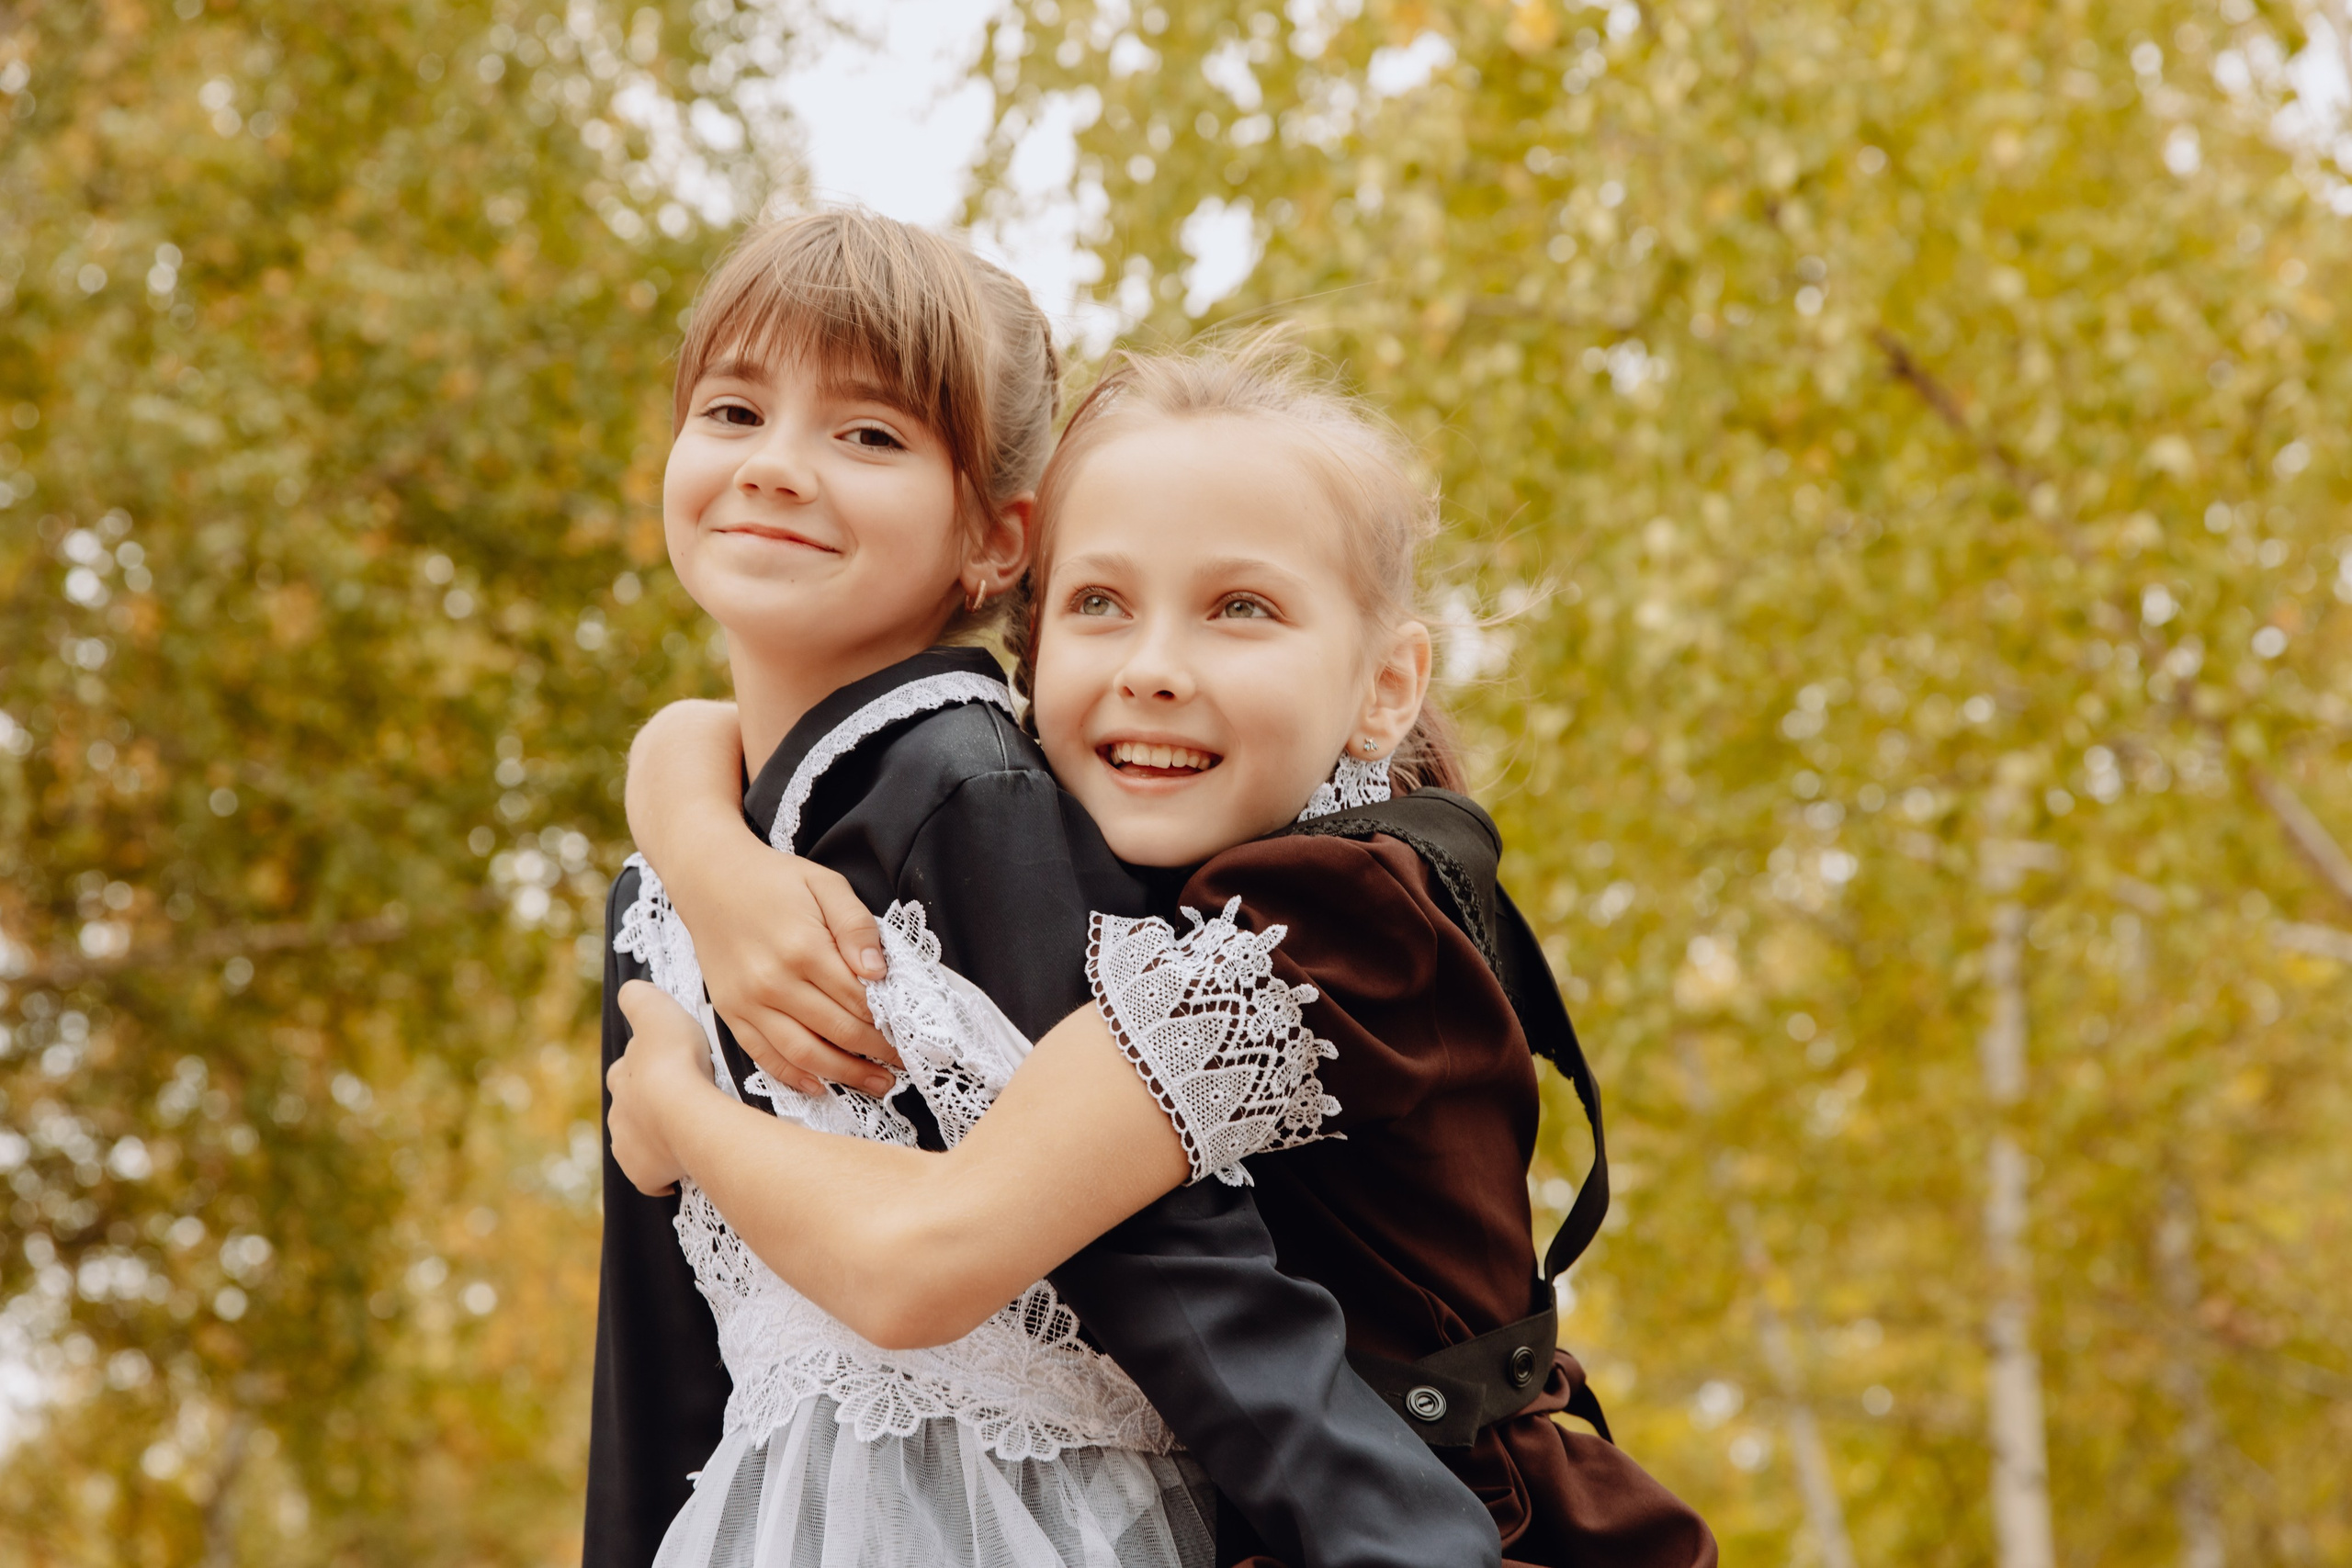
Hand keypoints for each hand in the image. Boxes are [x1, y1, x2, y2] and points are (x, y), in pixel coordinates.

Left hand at [607, 980, 722, 1195]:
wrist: (684, 1112)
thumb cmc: (675, 1060)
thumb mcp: (656, 1010)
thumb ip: (639, 997)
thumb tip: (630, 991)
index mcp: (622, 1076)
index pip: (627, 1070)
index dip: (646, 1068)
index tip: (667, 1067)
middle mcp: (618, 1113)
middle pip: (631, 1109)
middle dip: (649, 1107)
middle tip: (681, 1103)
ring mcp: (629, 1146)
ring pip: (639, 1142)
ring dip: (657, 1138)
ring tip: (686, 1135)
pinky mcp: (644, 1174)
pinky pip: (651, 1175)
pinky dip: (663, 1171)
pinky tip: (681, 1166)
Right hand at [624, 698, 897, 1097]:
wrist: (708, 877)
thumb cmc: (773, 879)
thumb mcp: (825, 884)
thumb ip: (856, 927)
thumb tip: (879, 973)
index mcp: (803, 948)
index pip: (858, 1000)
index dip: (889, 1023)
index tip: (912, 1036)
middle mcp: (773, 982)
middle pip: (837, 1031)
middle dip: (876, 1053)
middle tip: (903, 1066)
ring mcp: (748, 1002)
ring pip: (803, 1054)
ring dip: (844, 1075)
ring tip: (876, 1085)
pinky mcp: (730, 1012)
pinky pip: (764, 1056)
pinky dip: (794, 1077)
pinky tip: (821, 1086)